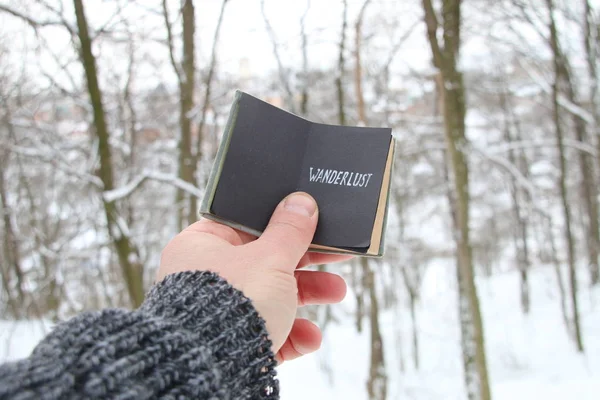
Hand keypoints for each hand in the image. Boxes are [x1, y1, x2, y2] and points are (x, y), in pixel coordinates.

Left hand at [158, 192, 350, 362]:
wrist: (216, 366)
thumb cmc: (232, 302)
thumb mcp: (270, 257)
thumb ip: (290, 230)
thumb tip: (301, 202)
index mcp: (202, 245)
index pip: (245, 224)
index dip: (281, 221)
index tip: (310, 221)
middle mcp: (206, 276)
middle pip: (265, 260)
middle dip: (307, 262)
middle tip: (336, 255)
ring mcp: (219, 310)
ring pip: (272, 296)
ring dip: (308, 295)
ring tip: (336, 293)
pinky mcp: (233, 341)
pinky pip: (268, 330)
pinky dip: (293, 333)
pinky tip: (309, 337)